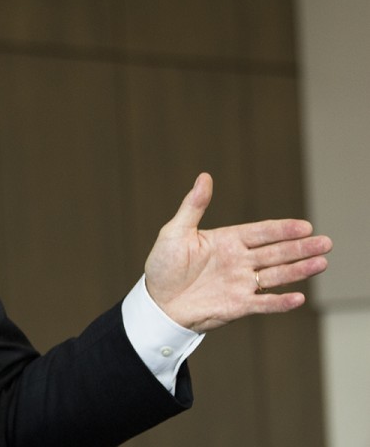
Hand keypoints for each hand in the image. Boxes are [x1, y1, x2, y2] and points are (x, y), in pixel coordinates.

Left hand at [144, 173, 331, 332]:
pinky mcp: (237, 306)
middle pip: (276, 252)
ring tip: (322, 262)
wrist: (157, 302)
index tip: (305, 226)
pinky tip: (299, 297)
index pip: (261, 232)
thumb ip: (193, 207)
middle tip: (326, 242)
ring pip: (276, 275)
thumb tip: (204, 177)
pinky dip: (280, 302)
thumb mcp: (175, 232)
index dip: (283, 229)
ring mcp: (240, 283)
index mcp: (227, 241)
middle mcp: (239, 261)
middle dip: (301, 248)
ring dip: (299, 270)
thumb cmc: (164, 265)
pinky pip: (263, 303)